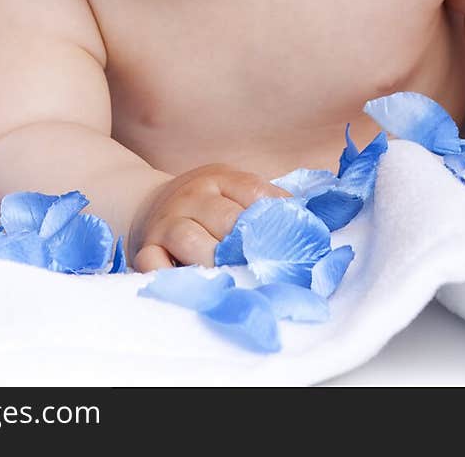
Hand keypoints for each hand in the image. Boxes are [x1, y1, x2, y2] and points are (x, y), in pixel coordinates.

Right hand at [127, 161, 292, 272]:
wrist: (148, 204)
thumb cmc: (205, 205)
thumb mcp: (232, 189)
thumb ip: (266, 203)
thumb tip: (319, 223)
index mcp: (219, 178)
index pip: (253, 192)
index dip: (275, 217)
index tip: (295, 243)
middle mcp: (193, 196)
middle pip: (225, 219)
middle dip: (248, 246)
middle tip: (271, 270)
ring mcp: (168, 222)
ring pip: (190, 240)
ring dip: (214, 263)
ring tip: (234, 281)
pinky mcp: (146, 247)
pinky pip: (153, 263)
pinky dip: (169, 275)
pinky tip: (191, 286)